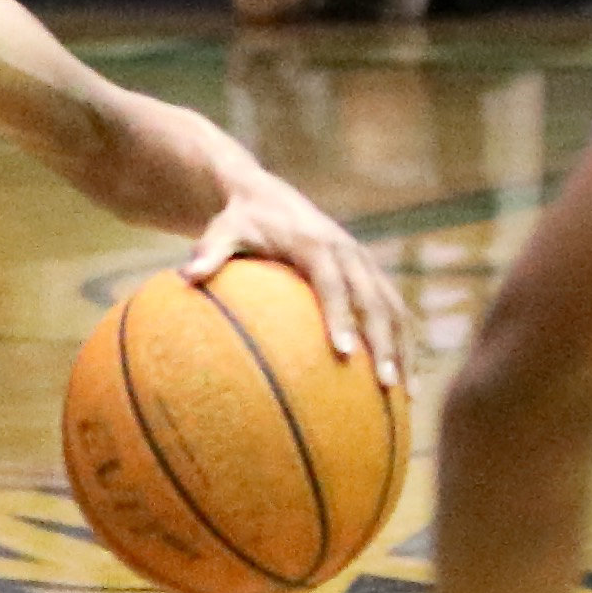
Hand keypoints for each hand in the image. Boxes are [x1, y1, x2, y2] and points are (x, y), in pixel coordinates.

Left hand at [184, 170, 405, 386]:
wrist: (267, 197)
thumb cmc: (240, 222)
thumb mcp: (221, 231)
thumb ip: (209, 253)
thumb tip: (186, 277)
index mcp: (316, 243)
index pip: (332, 282)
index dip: (341, 315)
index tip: (344, 352)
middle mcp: (348, 252)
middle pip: (375, 300)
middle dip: (384, 342)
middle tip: (385, 385)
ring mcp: (364, 263)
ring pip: (394, 308)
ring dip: (403, 349)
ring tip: (405, 395)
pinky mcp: (370, 274)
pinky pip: (395, 311)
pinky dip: (405, 343)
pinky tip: (406, 383)